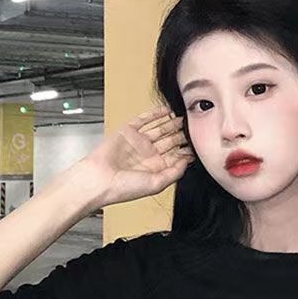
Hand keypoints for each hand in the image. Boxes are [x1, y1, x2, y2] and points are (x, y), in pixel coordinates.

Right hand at [80, 105, 194, 206]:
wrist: (100, 179)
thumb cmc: (124, 187)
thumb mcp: (156, 184)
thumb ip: (174, 173)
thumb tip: (187, 161)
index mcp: (156, 169)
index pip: (176, 156)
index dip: (186, 150)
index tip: (197, 144)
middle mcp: (149, 155)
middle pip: (170, 141)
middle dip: (181, 134)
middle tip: (193, 126)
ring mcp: (139, 142)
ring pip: (159, 129)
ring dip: (171, 123)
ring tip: (183, 117)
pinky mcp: (128, 132)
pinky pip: (144, 120)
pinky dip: (155, 114)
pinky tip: (166, 111)